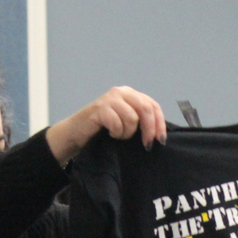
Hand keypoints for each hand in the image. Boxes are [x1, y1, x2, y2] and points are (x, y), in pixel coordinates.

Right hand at [46, 86, 166, 162]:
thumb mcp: (127, 123)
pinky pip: (117, 124)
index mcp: (131, 94)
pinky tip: (110, 134)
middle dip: (149, 130)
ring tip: (119, 136)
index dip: (160, 123)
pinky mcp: (100, 108)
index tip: (161, 140)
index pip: (153, 105)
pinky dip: (116, 133)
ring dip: (127, 133)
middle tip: (147, 145)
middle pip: (146, 109)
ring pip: (132, 118)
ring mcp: (110, 98)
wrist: (76, 133)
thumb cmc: (103, 130)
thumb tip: (160, 133)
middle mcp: (122, 92)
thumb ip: (141, 121)